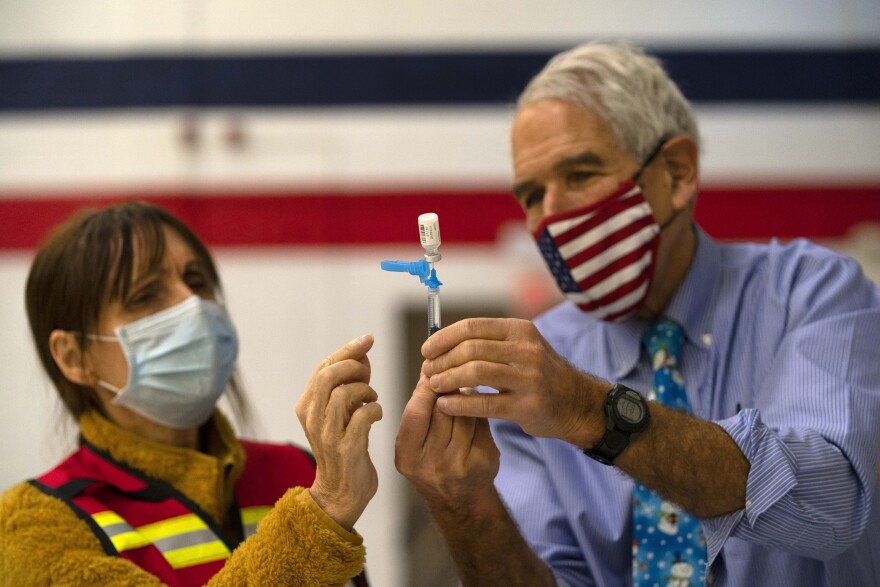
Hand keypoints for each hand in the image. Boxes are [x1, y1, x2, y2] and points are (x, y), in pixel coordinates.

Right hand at [295, 334, 382, 529]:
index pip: (323, 367)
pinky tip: (377, 415)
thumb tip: (363, 352)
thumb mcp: (343, 411)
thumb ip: (351, 381)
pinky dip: (375, 410)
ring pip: (343, 394)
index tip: (368, 339)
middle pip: (328, 377)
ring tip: (372, 399)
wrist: (342, 493)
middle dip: (353, 367)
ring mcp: (327, 435)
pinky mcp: (346, 449)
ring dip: (365, 391)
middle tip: (368, 376)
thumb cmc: (345, 446)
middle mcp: (311, 418)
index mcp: (306, 405)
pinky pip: (362, 417)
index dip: (347, 350)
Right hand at [395, 372, 498, 508]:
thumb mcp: (413, 444)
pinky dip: (478, 410)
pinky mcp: (484, 461)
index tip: (431, 372)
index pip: (416, 412)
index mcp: (408, 456)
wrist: (461, 502)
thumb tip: (428, 368)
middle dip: (447, 389)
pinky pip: (481, 422)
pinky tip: (476, 410)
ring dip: (465, 397)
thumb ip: (418, 411)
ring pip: (465, 413)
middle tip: (451, 376)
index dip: (425, 388)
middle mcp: (433, 463)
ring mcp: (461, 464)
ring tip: (463, 393)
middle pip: (443, 409)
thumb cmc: (432, 463)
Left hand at [421, 318, 608, 446]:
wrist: (577, 403)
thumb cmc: (540, 374)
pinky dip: (459, 403)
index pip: (472, 327)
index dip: (443, 338)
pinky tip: (445, 405)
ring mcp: (529, 378)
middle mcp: (526, 350)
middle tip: (427, 371)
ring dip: (447, 379)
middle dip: (442, 361)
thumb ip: (488, 342)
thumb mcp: (521, 347)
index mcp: (520, 330)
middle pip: (471, 349)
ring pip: (475, 373)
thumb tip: (442, 343)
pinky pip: (484, 404)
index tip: (427, 350)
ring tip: (434, 386)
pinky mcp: (527, 406)